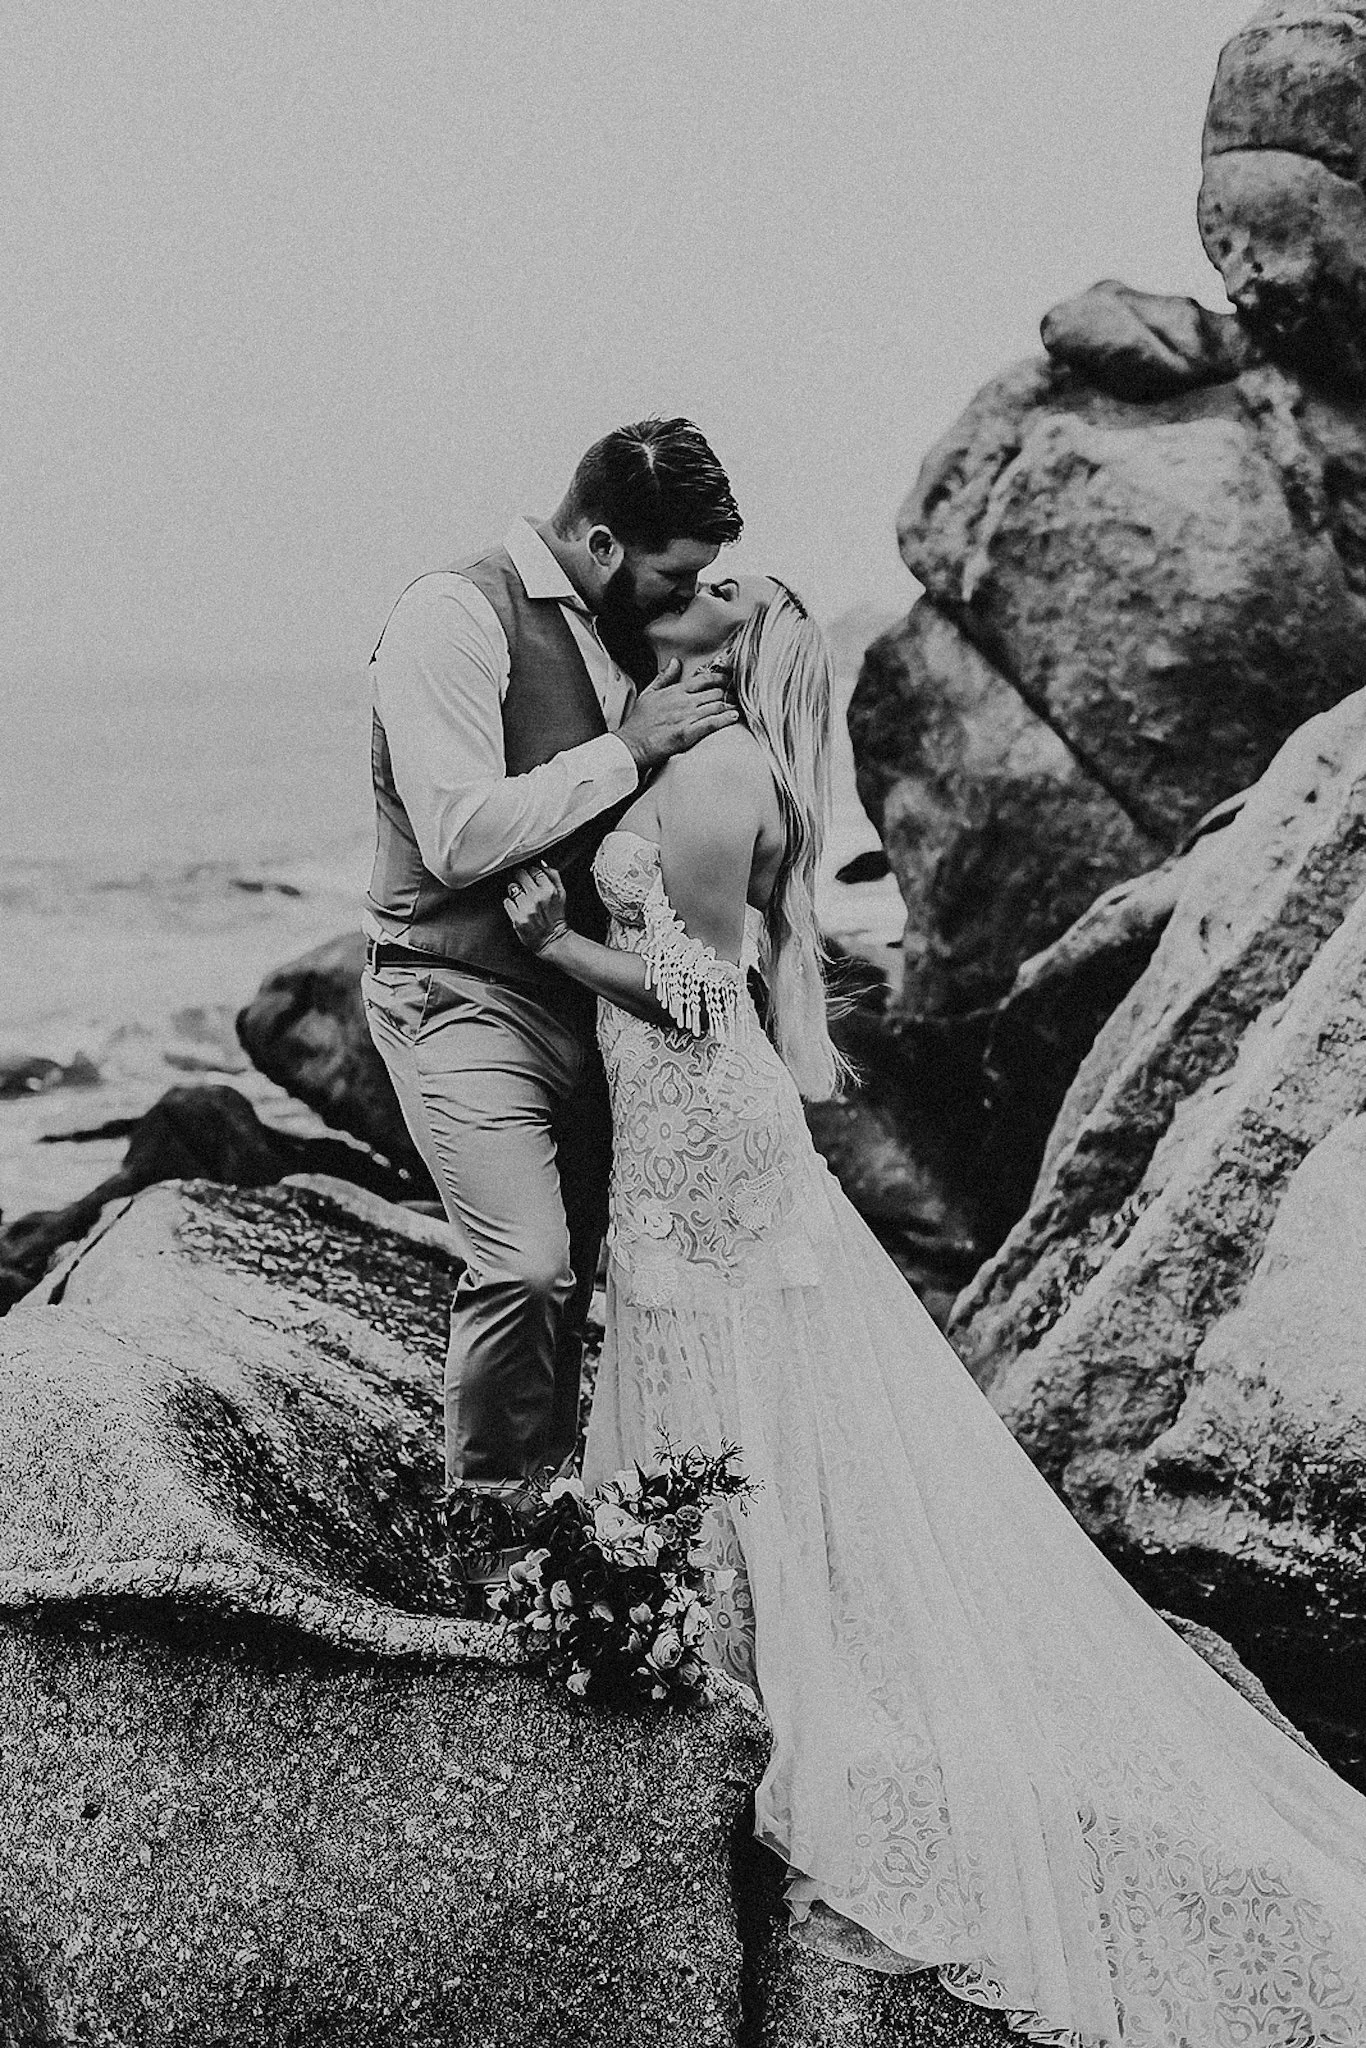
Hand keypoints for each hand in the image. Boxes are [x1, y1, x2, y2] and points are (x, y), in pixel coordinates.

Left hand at [503, 862, 569, 954]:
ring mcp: (526, 909)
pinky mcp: (517, 919)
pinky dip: (511, 903)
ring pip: (512, 887)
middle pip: (520, 875)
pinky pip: (506, 902)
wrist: (552, 939)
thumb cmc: (556, 915)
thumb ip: (553, 876)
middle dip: (521, 878)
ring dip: (515, 891)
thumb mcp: (561, 893)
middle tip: (524, 886)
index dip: (531, 872)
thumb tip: (542, 863)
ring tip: (521, 899)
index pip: (534, 870)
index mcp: (549, 890)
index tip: (531, 877)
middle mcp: (537, 898)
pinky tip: (518, 908)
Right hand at [617, 657, 739, 771]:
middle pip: (715, 693)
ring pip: (716, 707)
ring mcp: (686, 717)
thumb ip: (664, 677)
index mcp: (675, 691)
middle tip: (736, 697)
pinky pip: (712, 724)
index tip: (729, 680)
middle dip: (727, 694)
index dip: (720, 678)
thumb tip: (675, 662)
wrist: (631, 745)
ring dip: (730, 706)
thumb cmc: (639, 722)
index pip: (704, 679)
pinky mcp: (688, 734)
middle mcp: (683, 702)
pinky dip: (725, 719)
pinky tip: (734, 717)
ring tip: (738, 707)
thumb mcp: (648, 694)